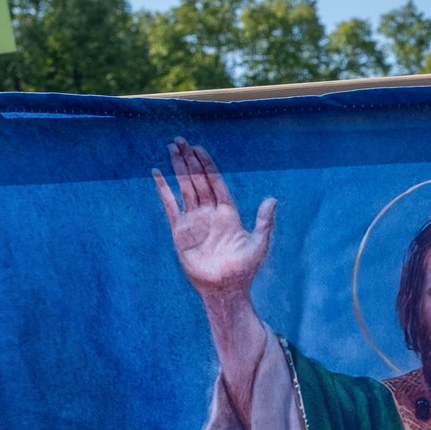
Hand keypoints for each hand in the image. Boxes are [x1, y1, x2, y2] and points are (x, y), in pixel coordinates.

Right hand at [153, 137, 277, 299]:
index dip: (207, 165)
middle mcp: (209, 212)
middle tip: (180, 140)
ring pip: (184, 188)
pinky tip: (157, 174)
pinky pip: (170, 206)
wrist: (224, 289)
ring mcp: (194, 220)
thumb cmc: (244, 269)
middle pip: (198, 180)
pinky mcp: (180, 231)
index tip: (199, 148)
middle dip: (190, 160)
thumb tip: (273, 199)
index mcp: (227, 212)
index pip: (215, 182)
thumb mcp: (259, 244)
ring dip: (178, 168)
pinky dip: (163, 190)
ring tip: (171, 148)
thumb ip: (265, 222)